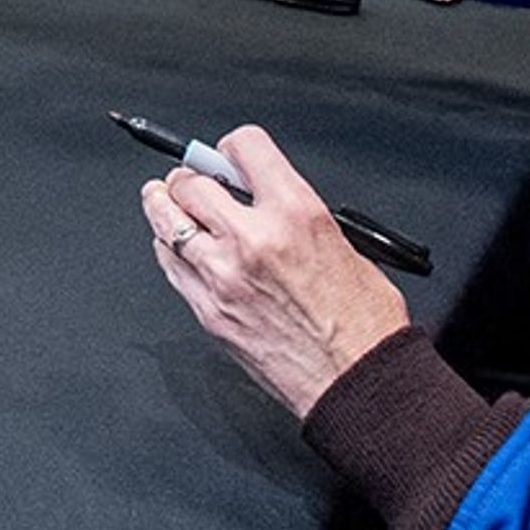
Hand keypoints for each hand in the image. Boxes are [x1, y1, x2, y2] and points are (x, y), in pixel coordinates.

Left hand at [141, 126, 407, 419]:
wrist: (358, 382)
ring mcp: (223, 276)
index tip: (228, 155)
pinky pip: (169, 263)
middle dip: (191, 176)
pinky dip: (170, 248)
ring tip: (167, 199)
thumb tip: (259, 196)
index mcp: (295, 213)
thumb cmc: (364, 322)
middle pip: (190, 182)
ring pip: (165, 220)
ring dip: (165, 205)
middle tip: (195, 181)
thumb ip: (294, 213)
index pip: (243, 147)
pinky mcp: (208, 311)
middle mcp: (253, 239)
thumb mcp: (344, 243)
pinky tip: (178, 245)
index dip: (232, 148)